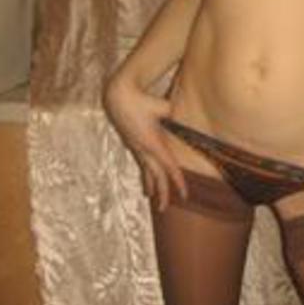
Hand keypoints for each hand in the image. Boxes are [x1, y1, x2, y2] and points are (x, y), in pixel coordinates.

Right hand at [103, 78, 186, 210]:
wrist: (118, 96)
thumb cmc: (143, 100)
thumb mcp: (164, 106)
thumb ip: (176, 113)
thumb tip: (185, 115)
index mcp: (153, 144)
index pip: (170, 168)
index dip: (178, 182)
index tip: (185, 195)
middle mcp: (144, 149)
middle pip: (155, 176)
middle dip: (161, 193)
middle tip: (164, 208)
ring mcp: (135, 146)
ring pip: (145, 170)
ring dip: (149, 184)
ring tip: (150, 197)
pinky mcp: (131, 142)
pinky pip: (139, 161)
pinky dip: (143, 172)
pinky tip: (143, 175)